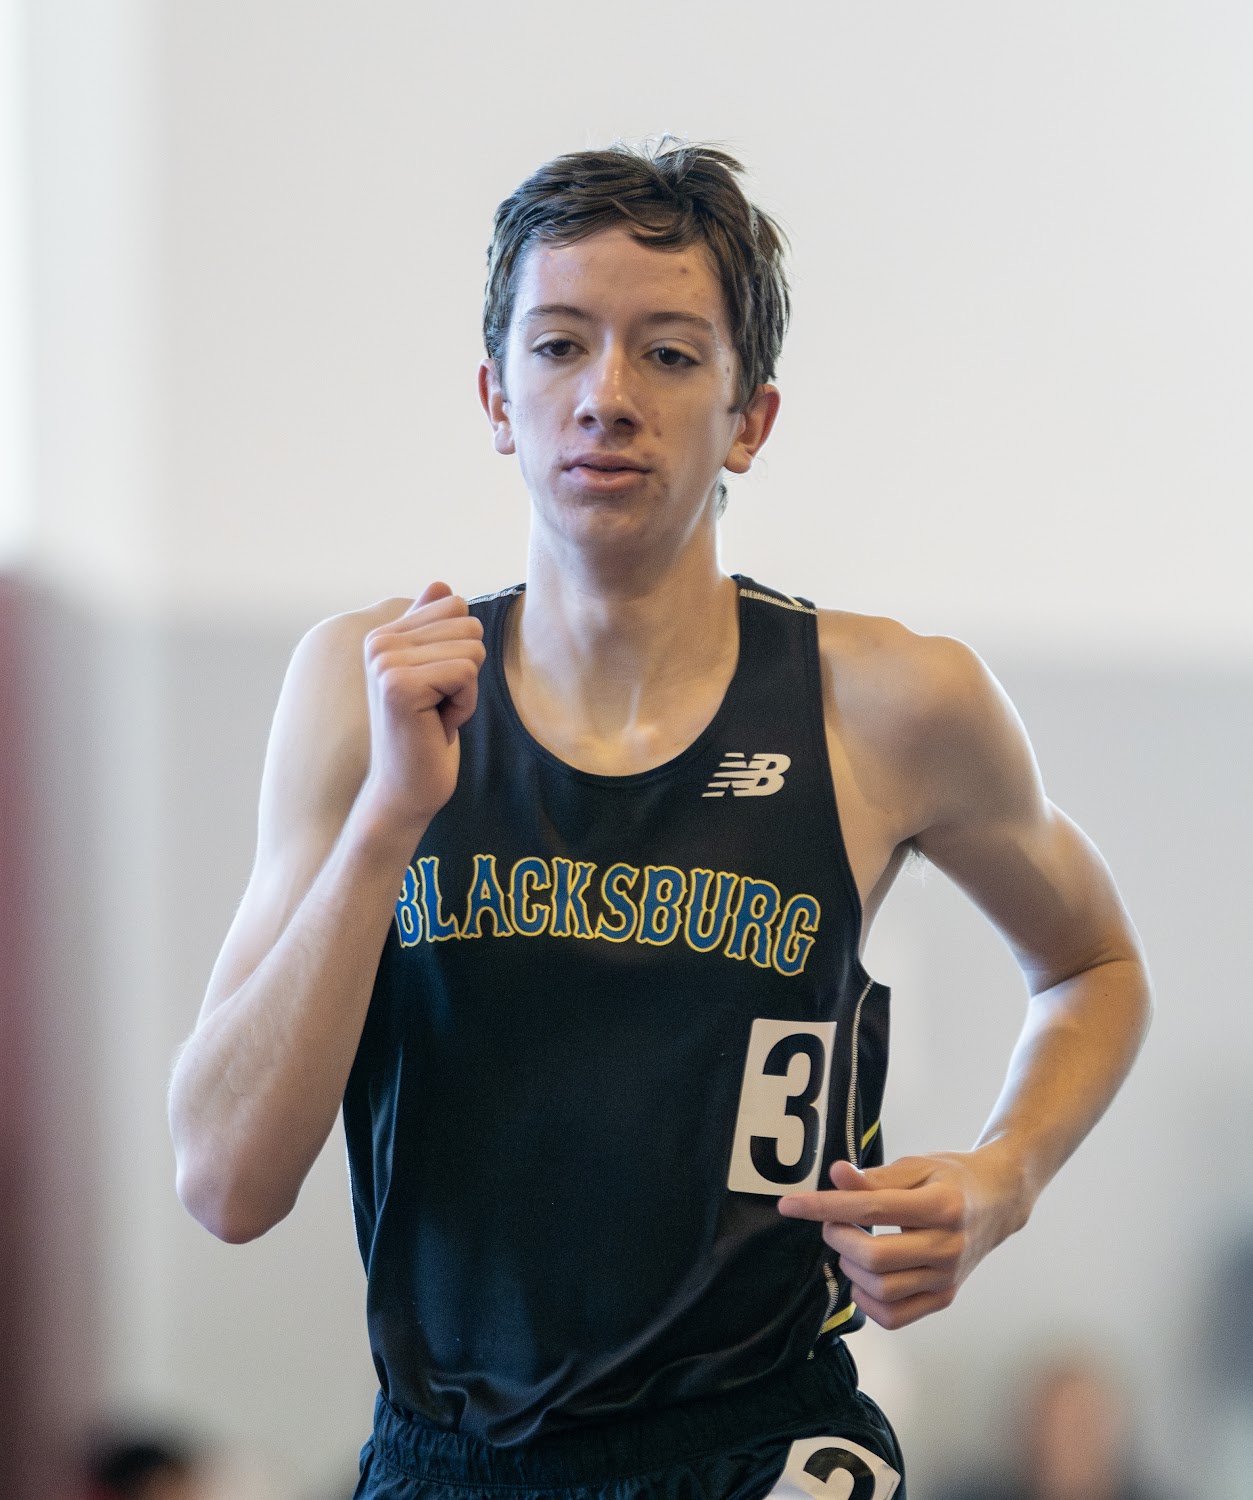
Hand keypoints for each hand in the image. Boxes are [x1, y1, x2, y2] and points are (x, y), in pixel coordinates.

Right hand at [357, 582, 485, 837]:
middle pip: (467, 625)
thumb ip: (433, 628)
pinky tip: (437, 726)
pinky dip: (463, 706)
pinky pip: (465, 673)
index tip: (437, 688)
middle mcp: (378, 642)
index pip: (456, 606)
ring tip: (435, 716)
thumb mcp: (435, 673)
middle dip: (467, 672)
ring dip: (466, 692)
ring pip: (470, 650)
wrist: (407, 789)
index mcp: (385, 634)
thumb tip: (441, 584)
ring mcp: (384, 662)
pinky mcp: (398, 686)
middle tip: (438, 707)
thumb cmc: (427, 734)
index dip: (462, 653)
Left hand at [777, 1149, 1028, 1328]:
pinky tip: (863, 1275)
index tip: (789, 1205)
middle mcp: (948, 1246)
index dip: (824, 1206)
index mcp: (941, 1206)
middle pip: (874, 1257)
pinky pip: (895, 1317)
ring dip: (849, 1268)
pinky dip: (867, 1301)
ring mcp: (948, 1278)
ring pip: (881, 1290)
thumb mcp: (917, 1165)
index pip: (871, 1210)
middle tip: (832, 1223)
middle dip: (837, 1238)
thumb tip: (835, 1175)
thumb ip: (875, 1176)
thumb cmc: (951, 1178)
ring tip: (850, 1244)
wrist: (999, 1201)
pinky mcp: (945, 1298)